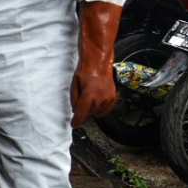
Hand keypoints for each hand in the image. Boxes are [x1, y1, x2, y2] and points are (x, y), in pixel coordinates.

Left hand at [70, 1, 121, 126]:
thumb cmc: (85, 71)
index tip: (74, 125)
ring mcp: (108, 98)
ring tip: (89, 96)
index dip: (76, 121)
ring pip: (97, 112)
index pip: (81, 114)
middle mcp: (100, 98)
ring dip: (92, 109)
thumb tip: (75, 110)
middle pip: (89, 113)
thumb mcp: (74, 84)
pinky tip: (96, 102)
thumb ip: (74, 99)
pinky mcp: (113, 97)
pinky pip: (106, 110)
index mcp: (89, 95)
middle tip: (81, 99)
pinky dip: (100, 109)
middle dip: (83, 111)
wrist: (99, 62)